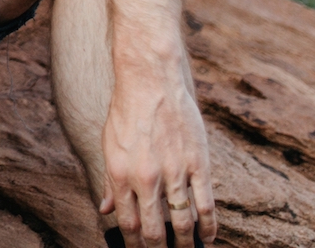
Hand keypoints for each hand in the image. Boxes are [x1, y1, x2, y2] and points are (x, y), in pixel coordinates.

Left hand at [99, 57, 215, 246]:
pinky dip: (209, 225)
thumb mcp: (108, 146)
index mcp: (120, 174)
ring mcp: (175, 171)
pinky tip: (209, 236)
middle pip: (155, 230)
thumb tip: (105, 210)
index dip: (134, 245)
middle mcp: (146, 177)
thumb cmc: (126, 113)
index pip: (128, 223)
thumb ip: (108, 182)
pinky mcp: (198, 163)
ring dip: (186, 244)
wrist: (150, 82)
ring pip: (184, 222)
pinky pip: (206, 204)